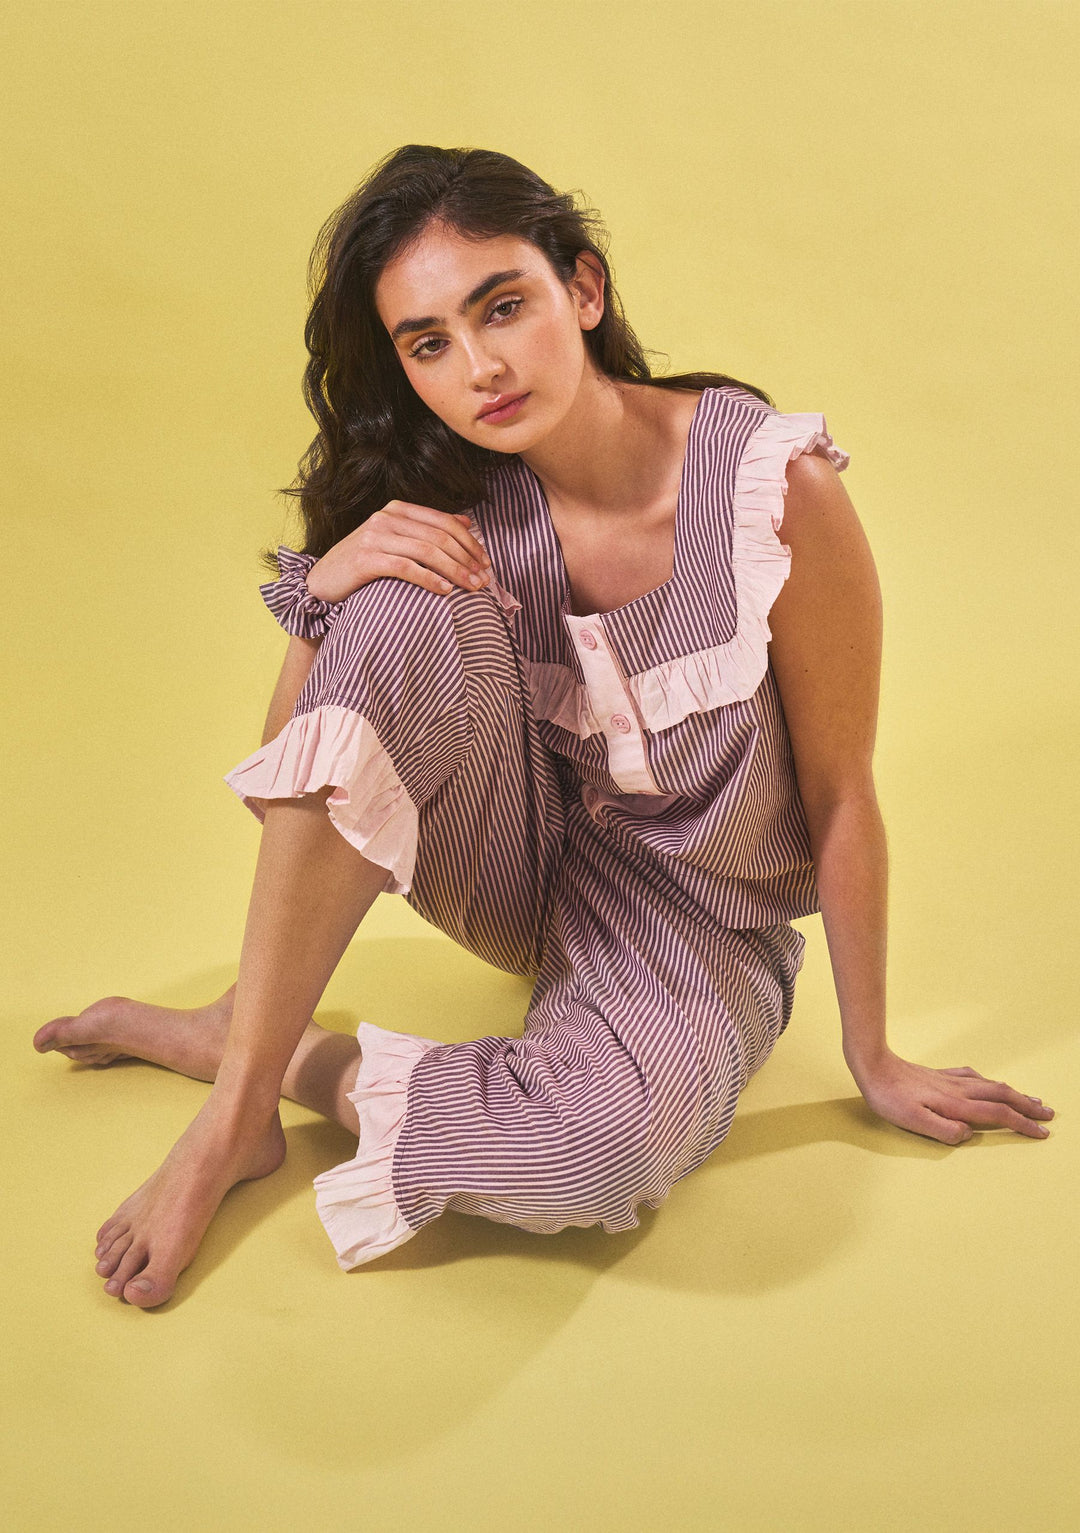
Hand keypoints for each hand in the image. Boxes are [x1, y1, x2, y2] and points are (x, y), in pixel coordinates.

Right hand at [304, 502, 492, 602]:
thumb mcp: (396, 541)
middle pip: (439, 536)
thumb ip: (427, 529)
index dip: (470, 542)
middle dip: (467, 558)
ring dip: (455, 570)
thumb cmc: (364, 565)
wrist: (322, 582)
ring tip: (471, 587)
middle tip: (484, 580)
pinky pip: (406, 567)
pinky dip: (429, 579)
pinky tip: (445, 591)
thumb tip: (466, 521)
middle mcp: (386, 518)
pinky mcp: (366, 559)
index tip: (486, 563)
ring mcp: (374, 536)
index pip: (444, 522)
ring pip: (427, 550)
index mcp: (397, 510)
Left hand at [848, 1049, 1054, 1143]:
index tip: (1041, 1133)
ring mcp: (951, 1080)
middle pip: (1003, 1097)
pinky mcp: (940, 1075)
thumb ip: (942, 1130)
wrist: (873, 1065)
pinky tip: (990, 1083)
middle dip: (1028, 1107)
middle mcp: (959, 1090)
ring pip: (992, 1086)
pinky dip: (991, 1083)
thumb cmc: (889, 1097)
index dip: (1022, 1124)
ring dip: (1015, 1094)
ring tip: (1032, 1099)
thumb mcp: (912, 1120)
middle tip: (1049, 1115)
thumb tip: (968, 1134)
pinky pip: (975, 1077)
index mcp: (956, 1105)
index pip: (998, 1115)